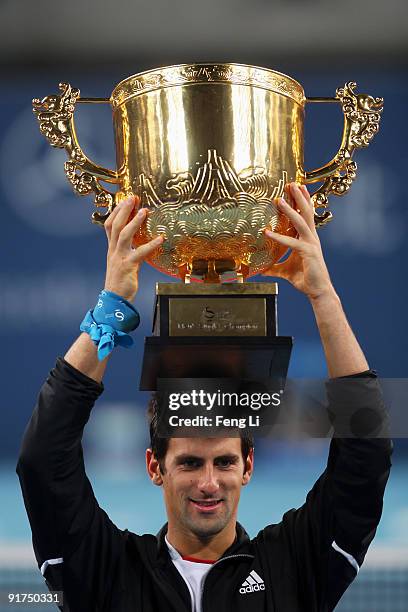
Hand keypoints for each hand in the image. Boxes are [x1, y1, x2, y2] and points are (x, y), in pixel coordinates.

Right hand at [103, 196, 162, 301]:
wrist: (115, 299)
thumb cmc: (120, 281)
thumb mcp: (121, 261)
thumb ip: (127, 250)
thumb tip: (138, 241)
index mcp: (112, 248)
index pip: (109, 225)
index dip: (116, 211)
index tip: (125, 200)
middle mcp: (113, 251)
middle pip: (115, 225)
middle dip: (123, 210)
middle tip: (133, 198)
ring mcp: (119, 258)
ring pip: (124, 236)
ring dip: (134, 222)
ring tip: (144, 211)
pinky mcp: (128, 267)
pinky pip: (140, 253)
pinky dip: (150, 245)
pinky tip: (160, 239)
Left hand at [263, 183, 333, 300]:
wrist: (317, 291)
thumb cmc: (304, 278)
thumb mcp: (284, 271)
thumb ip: (273, 267)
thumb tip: (260, 269)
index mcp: (307, 238)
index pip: (305, 216)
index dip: (302, 201)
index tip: (297, 188)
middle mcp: (311, 238)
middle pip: (306, 213)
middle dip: (299, 197)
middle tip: (292, 183)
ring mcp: (311, 244)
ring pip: (300, 222)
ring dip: (290, 210)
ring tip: (280, 200)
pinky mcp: (308, 253)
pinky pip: (292, 242)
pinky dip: (279, 237)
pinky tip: (267, 232)